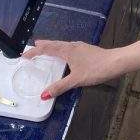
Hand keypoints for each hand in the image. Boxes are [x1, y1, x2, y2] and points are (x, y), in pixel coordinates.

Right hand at [23, 38, 139, 98]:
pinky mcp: (86, 50)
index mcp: (67, 50)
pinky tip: (65, 55)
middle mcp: (72, 46)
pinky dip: (61, 50)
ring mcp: (80, 47)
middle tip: (32, 48)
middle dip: (42, 46)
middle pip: (54, 44)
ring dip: (52, 47)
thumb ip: (60, 86)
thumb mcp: (76, 80)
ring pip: (62, 45)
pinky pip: (68, 47)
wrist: (116, 62)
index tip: (24, 55)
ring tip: (45, 49)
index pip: (47, 49)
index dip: (34, 52)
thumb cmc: (96, 69)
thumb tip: (44, 94)